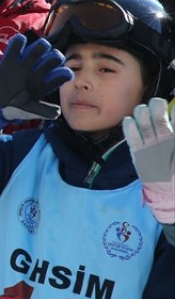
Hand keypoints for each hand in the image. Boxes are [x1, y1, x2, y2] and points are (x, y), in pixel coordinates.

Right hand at [0, 35, 72, 129]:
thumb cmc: (15, 109)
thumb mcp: (30, 111)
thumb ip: (43, 111)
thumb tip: (57, 111)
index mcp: (45, 85)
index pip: (60, 75)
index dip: (64, 72)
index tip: (62, 73)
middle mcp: (37, 73)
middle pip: (53, 59)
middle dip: (55, 56)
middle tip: (51, 59)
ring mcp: (24, 66)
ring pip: (38, 50)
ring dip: (41, 46)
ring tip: (39, 49)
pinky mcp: (9, 61)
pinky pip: (15, 47)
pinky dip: (19, 42)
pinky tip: (21, 41)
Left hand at [122, 98, 174, 223]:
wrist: (169, 195)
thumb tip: (173, 116)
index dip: (174, 110)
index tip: (173, 105)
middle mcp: (165, 144)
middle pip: (158, 119)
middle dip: (157, 106)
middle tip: (156, 103)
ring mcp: (150, 149)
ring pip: (144, 124)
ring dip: (142, 113)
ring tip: (143, 109)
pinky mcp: (138, 155)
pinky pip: (131, 137)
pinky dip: (129, 126)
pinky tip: (129, 119)